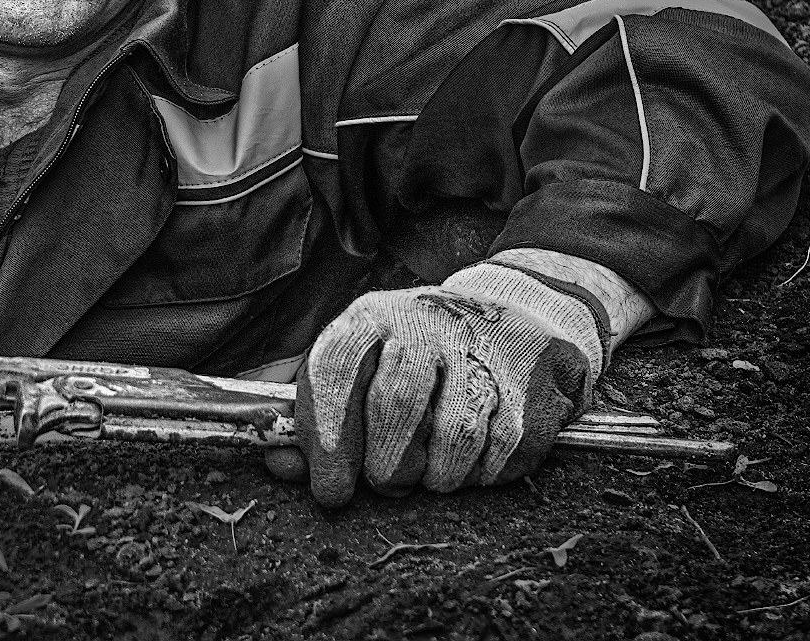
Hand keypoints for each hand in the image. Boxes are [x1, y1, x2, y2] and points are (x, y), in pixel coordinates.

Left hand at [297, 264, 605, 505]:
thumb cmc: (414, 357)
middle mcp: (425, 325)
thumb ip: (315, 417)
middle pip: (395, 408)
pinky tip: (472, 457)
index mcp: (371, 317)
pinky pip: (501, 456)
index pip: (336, 370)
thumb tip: (280, 466)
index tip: (330, 491)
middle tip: (385, 482)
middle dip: (385, 466)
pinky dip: (480, 474)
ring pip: (453, 438)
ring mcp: (483, 353)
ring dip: (436, 475)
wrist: (514, 317)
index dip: (326, 437)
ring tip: (429, 469)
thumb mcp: (359, 368)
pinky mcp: (529, 387)